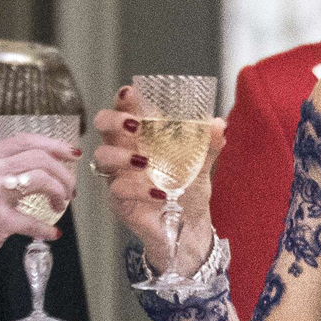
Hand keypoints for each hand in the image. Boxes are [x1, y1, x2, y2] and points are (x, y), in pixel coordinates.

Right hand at [0, 133, 78, 264]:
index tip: (71, 153)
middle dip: (63, 173)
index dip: (53, 144)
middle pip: (39, 158)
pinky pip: (34, 221)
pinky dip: (47, 229)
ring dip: (59, 192)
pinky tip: (52, 233)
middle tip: (69, 188)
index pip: (24, 141)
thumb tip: (37, 166)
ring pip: (40, 179)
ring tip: (60, 204)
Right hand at [92, 87, 224, 273]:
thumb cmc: (188, 192)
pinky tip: (160, 194)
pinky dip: (139, 190)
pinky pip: (118, 190)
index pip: (125, 111)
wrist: (189, 228)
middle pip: (102, 127)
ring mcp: (118, 176)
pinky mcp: (118, 201)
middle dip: (112, 120)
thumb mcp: (202, 167)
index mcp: (141, 138)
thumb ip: (208, 146)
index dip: (122, 100)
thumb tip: (219, 124)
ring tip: (145, 162)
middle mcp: (124, 152)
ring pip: (102, 156)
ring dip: (122, 156)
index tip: (129, 92)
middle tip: (134, 125)